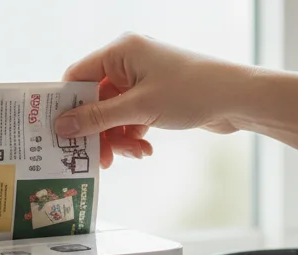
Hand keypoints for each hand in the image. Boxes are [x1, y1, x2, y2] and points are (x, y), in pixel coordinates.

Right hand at [59, 33, 253, 168]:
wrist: (236, 99)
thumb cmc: (192, 92)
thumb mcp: (139, 108)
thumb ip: (98, 118)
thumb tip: (62, 125)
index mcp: (120, 51)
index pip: (77, 76)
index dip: (68, 106)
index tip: (61, 133)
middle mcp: (129, 61)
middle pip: (95, 100)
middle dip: (98, 130)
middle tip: (100, 158)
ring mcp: (143, 79)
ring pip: (114, 114)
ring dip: (119, 137)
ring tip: (134, 152)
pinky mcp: (156, 96)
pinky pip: (132, 117)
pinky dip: (134, 134)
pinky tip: (145, 148)